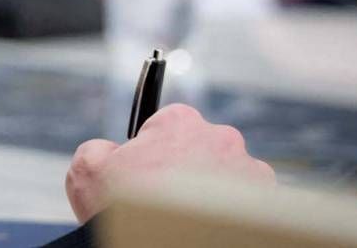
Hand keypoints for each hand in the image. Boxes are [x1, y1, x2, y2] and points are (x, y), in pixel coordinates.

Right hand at [65, 103, 273, 222]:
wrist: (163, 247)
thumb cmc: (126, 212)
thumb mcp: (87, 171)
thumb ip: (97, 149)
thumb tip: (109, 152)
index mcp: (181, 122)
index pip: (167, 125)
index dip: (152, 152)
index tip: (146, 175)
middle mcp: (222, 138)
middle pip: (201, 149)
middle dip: (187, 171)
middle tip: (167, 202)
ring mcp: (251, 172)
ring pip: (229, 177)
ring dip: (214, 193)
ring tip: (191, 221)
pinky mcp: (270, 205)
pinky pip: (250, 204)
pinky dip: (234, 216)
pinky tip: (210, 229)